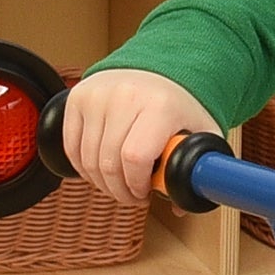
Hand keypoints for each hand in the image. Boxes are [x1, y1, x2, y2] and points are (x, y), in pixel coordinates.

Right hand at [60, 69, 219, 208]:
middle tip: (133, 196)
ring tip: (119, 185)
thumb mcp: (202, 133)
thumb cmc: (180, 105)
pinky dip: (83, 168)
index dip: (137, 186)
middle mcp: (125, 97)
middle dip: (120, 191)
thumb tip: (180, 206)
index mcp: (160, 106)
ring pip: (88, 160)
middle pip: (108, 163)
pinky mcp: (77, 98)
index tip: (146, 194)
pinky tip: (100, 172)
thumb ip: (198, 169)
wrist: (159, 68)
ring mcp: (97, 96)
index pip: (135, 158)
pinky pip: (72, 147)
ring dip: (102, 183)